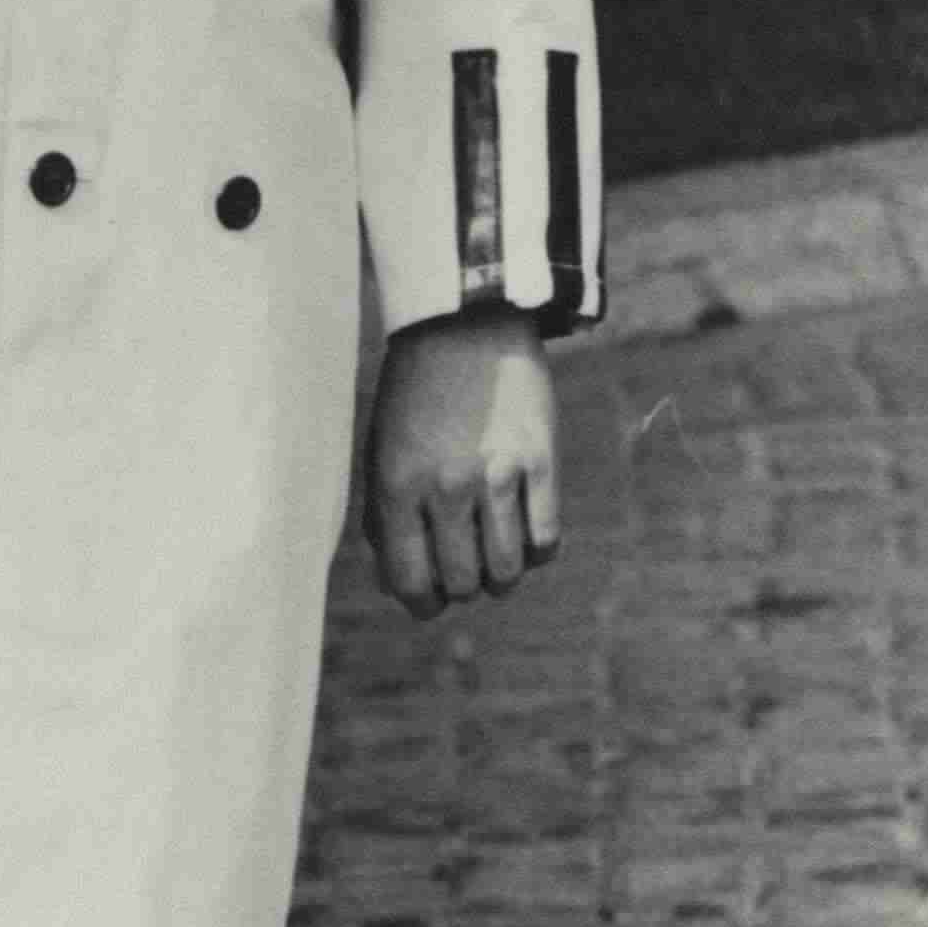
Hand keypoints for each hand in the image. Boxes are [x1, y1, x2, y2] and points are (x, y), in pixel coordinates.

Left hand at [367, 309, 561, 616]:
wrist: (464, 323)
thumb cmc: (414, 395)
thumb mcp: (381, 452)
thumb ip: (385, 518)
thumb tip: (398, 584)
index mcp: (397, 486)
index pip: (410, 581)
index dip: (424, 603)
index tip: (433, 600)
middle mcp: (446, 486)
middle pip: (464, 582)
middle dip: (465, 588)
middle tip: (467, 570)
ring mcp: (498, 473)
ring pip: (508, 571)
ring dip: (503, 576)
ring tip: (498, 557)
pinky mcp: (541, 458)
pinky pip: (546, 539)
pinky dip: (536, 550)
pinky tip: (525, 532)